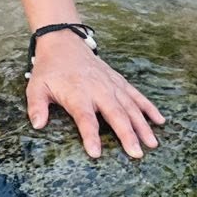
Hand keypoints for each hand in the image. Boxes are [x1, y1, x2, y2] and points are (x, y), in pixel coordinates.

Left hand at [26, 36, 164, 160]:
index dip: (90, 135)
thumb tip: (37, 124)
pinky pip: (137, 96)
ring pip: (131, 107)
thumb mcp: (36, 87)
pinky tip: (160, 120)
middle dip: (127, 134)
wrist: (64, 43)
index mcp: (77, 94)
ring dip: (142, 125)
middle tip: (136, 153)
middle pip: (115, 114)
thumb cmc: (49, 70)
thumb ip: (36, 106)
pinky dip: (149, 107)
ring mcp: (111, 85)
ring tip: (152, 143)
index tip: (96, 152)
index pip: (85, 118)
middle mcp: (98, 90)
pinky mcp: (119, 82)